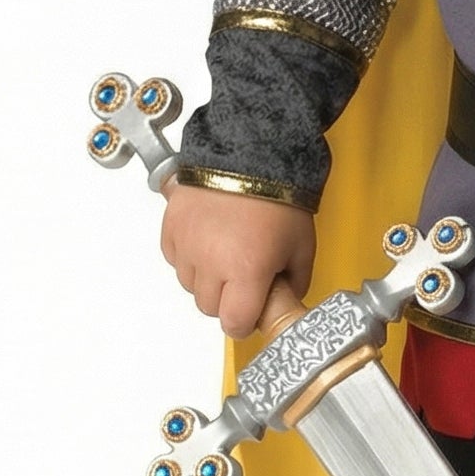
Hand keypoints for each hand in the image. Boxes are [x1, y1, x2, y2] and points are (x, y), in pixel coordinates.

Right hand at [159, 180, 315, 336]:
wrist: (252, 151)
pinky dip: (190, 256)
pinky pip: (176, 259)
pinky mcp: (171, 228)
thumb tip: (283, 301)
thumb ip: (294, 283)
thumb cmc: (281, 196)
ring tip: (228, 250)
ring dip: (207, 278)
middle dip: (228, 299)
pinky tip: (210, 238)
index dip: (245, 322)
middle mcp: (211, 263)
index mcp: (247, 272)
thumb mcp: (302, 247)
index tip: (252, 312)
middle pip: (210, 307)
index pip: (235, 324)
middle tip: (245, 276)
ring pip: (190, 284)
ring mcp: (187, 245)